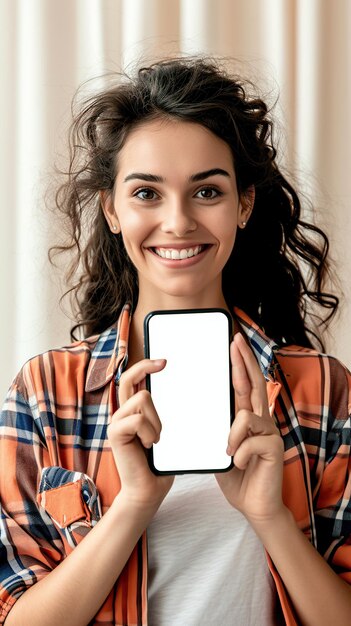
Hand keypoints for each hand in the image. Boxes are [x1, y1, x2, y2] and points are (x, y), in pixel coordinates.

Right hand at [108, 359, 173, 510]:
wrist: (148, 491)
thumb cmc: (160, 464)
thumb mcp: (168, 433)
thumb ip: (168, 414)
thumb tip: (185, 391)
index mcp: (134, 411)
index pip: (133, 380)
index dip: (145, 366)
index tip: (164, 361)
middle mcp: (122, 412)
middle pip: (129, 377)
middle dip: (145, 366)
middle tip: (164, 363)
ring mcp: (116, 421)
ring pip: (143, 398)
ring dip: (157, 420)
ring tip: (155, 440)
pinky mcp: (114, 432)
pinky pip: (139, 418)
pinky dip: (150, 432)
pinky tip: (148, 447)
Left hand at [215, 332, 284, 526]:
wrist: (254, 505)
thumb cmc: (235, 475)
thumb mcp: (218, 445)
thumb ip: (216, 425)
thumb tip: (200, 404)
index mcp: (248, 418)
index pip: (245, 384)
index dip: (240, 363)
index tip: (234, 343)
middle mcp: (261, 420)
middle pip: (255, 383)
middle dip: (245, 360)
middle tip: (236, 341)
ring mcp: (270, 432)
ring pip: (245, 415)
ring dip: (231, 435)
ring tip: (229, 453)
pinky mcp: (273, 447)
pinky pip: (248, 441)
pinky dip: (238, 453)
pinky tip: (239, 464)